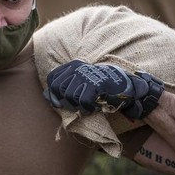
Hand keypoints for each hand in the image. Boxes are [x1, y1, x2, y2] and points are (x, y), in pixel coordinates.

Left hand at [42, 60, 163, 119]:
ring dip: (79, 106)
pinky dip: (88, 109)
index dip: (53, 94)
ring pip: (70, 97)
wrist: (127, 86)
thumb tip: (46, 96)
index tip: (61, 102)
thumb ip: (65, 87)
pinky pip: (84, 102)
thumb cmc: (102, 87)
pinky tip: (95, 107)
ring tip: (89, 104)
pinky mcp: (97, 85)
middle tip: (80, 104)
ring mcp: (87, 75)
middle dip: (66, 101)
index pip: (52, 79)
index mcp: (73, 66)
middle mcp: (78, 68)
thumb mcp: (82, 83)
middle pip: (58, 90)